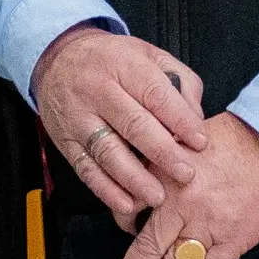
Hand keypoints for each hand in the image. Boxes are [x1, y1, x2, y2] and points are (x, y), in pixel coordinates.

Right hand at [36, 25, 211, 227]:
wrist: (58, 60)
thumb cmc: (113, 61)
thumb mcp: (149, 55)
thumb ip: (179, 82)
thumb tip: (195, 119)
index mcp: (123, 64)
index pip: (155, 94)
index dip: (180, 120)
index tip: (200, 142)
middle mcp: (98, 90)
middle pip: (133, 125)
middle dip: (163, 153)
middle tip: (185, 174)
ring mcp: (78, 117)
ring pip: (108, 151)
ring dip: (135, 179)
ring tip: (158, 196)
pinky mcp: (66, 140)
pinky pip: (86, 169)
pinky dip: (106, 190)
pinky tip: (126, 204)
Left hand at [110, 115, 258, 258]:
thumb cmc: (232, 136)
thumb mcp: (182, 137)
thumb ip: (159, 160)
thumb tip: (140, 185)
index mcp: (166, 178)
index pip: (130, 211)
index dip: (122, 226)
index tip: (125, 234)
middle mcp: (184, 207)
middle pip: (148, 250)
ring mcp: (210, 227)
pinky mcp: (235, 241)